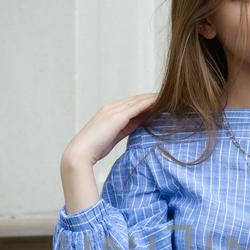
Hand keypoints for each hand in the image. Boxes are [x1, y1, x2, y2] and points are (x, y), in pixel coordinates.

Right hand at [60, 92, 157, 213]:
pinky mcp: (117, 117)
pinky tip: (160, 102)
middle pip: (136, 99)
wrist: (80, 153)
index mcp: (108, 112)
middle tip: (169, 96)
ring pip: (138, 100)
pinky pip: (137, 107)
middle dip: (151, 97)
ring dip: (153, 98)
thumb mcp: (113, 137)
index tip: (159, 102)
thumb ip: (125, 129)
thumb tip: (139, 125)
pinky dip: (149, 103)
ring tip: (169, 96)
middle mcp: (111, 108)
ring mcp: (113, 111)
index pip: (131, 104)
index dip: (145, 102)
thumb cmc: (94, 149)